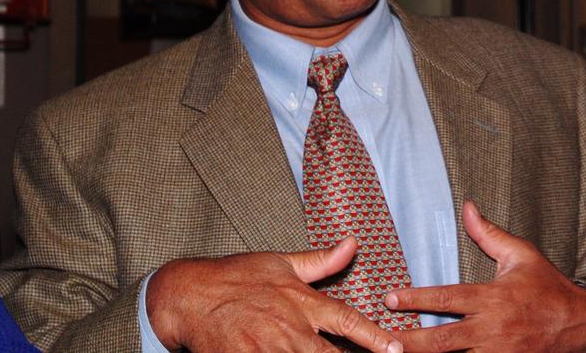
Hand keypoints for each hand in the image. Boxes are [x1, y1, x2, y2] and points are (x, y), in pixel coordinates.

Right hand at [146, 237, 402, 352]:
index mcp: (303, 301)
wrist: (188, 295)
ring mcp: (267, 348)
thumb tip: (353, 243)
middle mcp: (290, 327)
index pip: (348, 321)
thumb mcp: (281, 262)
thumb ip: (321, 260)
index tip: (397, 349)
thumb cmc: (237, 277)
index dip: (375, 337)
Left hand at [386, 201, 585, 352]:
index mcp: (492, 298)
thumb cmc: (549, 287)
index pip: (446, 299)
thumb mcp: (521, 255)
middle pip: (440, 341)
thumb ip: (489, 234)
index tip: (391, 298)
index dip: (416, 299)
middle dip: (408, 343)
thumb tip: (468, 207)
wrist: (581, 325)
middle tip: (380, 340)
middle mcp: (491, 330)